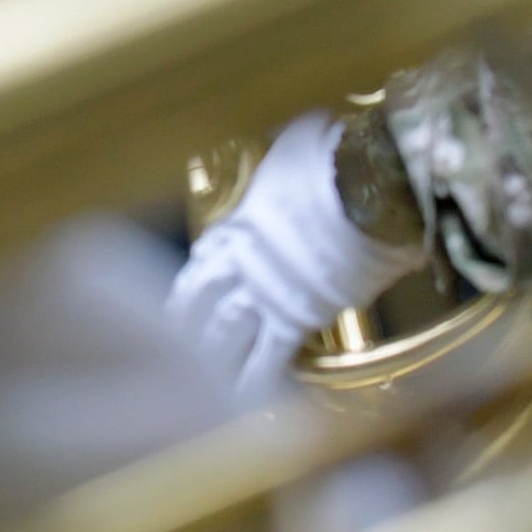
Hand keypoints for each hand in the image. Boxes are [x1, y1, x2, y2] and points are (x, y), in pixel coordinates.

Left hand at [164, 114, 423, 396]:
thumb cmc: (333, 154)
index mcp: (237, 221)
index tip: (181, 303)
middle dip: (182, 330)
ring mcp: (263, 291)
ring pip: (220, 337)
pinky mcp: (294, 318)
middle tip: (167, 357)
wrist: (364, 187)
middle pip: (196, 303)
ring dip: (208, 363)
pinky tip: (245, 407)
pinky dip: (254, 385)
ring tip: (195, 393)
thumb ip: (298, 144)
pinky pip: (266, 361)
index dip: (190, 284)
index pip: (202, 261)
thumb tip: (314, 124)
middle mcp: (240, 260)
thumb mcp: (303, 139)